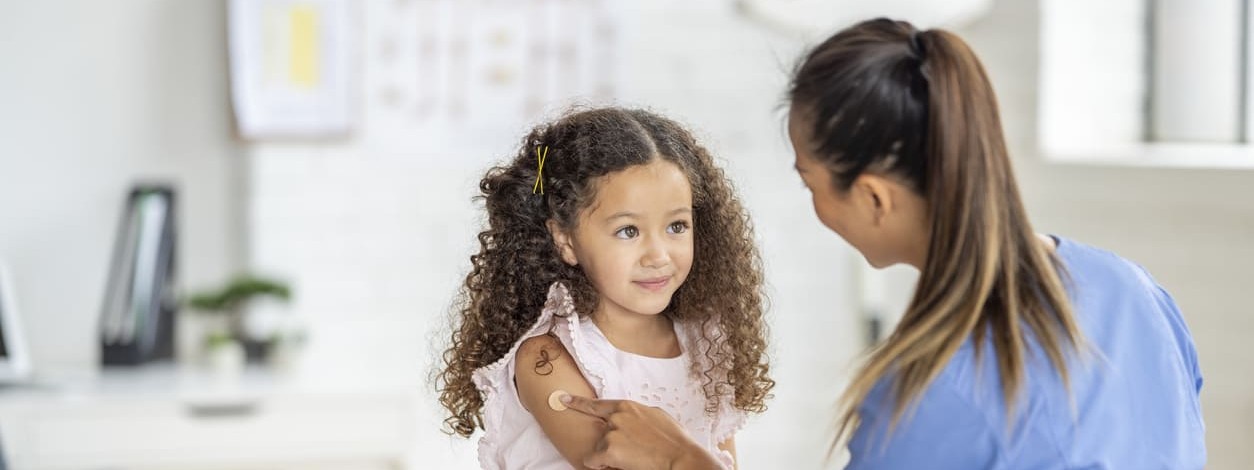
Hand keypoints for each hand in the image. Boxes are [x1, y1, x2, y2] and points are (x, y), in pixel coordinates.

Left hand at [560, 394, 722, 469]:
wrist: (679, 457)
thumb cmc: (674, 440)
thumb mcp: (657, 416)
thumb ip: (638, 415)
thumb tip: (633, 418)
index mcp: (627, 406)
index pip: (597, 404)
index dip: (577, 403)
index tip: (563, 399)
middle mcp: (616, 417)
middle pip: (601, 433)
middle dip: (610, 443)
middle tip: (631, 451)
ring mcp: (611, 433)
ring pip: (599, 448)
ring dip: (609, 456)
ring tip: (633, 458)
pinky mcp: (608, 450)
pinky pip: (594, 460)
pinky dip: (602, 466)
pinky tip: (621, 465)